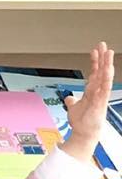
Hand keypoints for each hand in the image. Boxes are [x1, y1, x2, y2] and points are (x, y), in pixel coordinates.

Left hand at [60, 43, 114, 161]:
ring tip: (109, 53)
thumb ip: (72, 101)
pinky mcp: (100, 103)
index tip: (95, 50)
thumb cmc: (82, 122)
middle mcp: (97, 91)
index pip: (94, 72)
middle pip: (101, 71)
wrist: (84, 134)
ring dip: (107, 65)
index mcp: (91, 90)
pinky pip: (104, 89)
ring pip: (105, 77)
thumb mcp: (73, 108)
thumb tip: (69, 98)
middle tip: (103, 45)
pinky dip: (105, 80)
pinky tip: (108, 71)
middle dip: (102, 58)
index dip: (94, 61)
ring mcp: (100, 96)